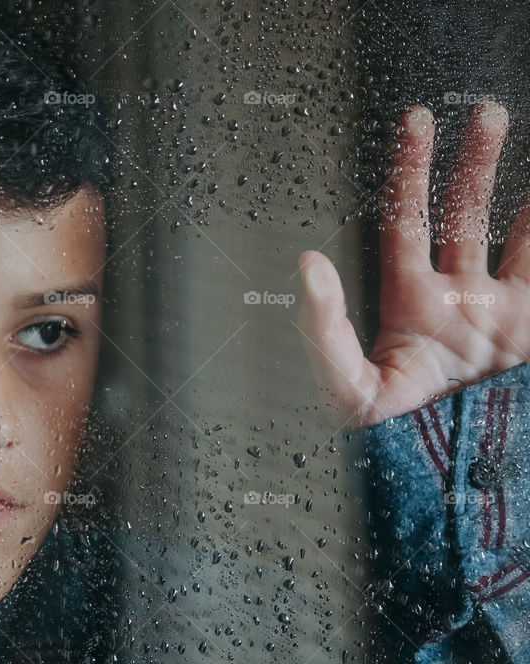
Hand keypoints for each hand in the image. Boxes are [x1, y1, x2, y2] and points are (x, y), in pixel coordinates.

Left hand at [297, 101, 529, 428]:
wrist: (455, 489)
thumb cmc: (392, 445)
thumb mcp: (350, 391)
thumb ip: (324, 330)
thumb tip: (306, 264)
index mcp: (413, 302)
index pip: (408, 220)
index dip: (409, 170)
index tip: (415, 122)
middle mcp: (462, 299)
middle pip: (468, 215)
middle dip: (475, 162)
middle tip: (483, 111)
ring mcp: (508, 316)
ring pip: (524, 235)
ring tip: (515, 133)